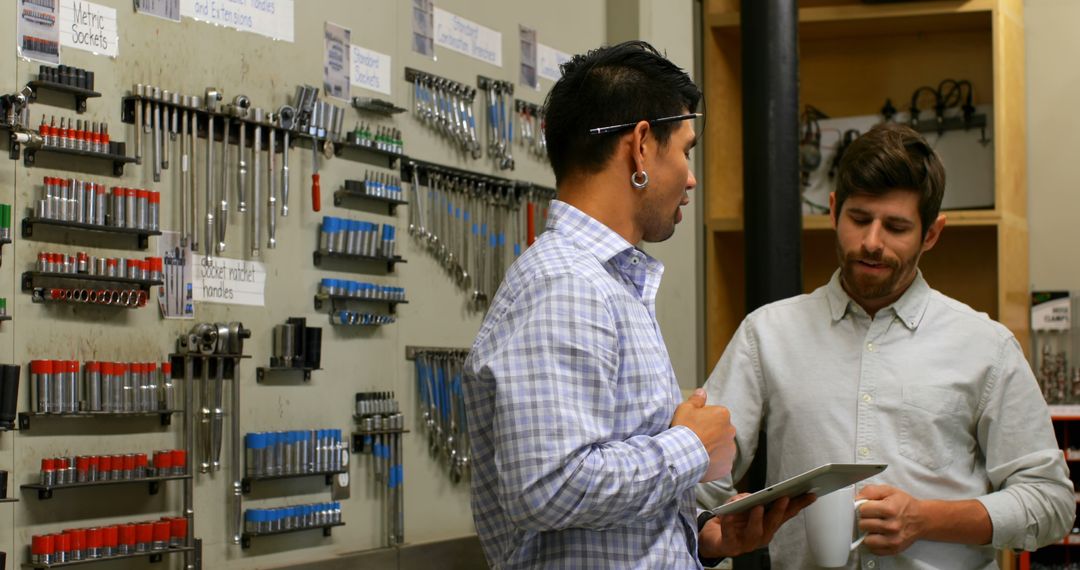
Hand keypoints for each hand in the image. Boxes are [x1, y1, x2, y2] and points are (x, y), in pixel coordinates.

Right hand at [671, 389, 735, 474]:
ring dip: (713, 448)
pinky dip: (713, 463)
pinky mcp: (727, 465)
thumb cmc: (684, 430)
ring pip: (722, 447)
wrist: (681, 456)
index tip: (693, 425)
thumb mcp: (685, 409)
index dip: (703, 420)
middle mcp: (731, 431)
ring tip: (697, 452)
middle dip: (711, 434)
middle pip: (721, 431)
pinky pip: (721, 462)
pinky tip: (701, 462)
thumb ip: (696, 399)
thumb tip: (702, 392)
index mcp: (723, 415)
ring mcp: (730, 450)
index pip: (715, 415)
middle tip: (695, 438)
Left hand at [699, 493, 815, 558]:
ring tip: (758, 506)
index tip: (811, 494)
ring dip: (758, 519)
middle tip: (785, 497)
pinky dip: (729, 523)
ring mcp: (746, 543)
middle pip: (774, 523)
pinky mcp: (730, 545)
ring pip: (756, 532)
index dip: (799, 505)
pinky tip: (728, 513)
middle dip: (780, 510)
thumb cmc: (732, 520)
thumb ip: (750, 499)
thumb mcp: (742, 505)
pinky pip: (730, 533)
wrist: (713, 538)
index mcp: (768, 525)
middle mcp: (761, 536)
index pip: (787, 514)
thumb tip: (754, 497)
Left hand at [856, 484, 925, 555]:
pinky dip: (874, 543)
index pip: (862, 510)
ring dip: (869, 533)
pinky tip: (879, 535)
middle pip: (863, 525)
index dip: (864, 507)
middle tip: (873, 517)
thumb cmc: (904, 504)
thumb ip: (870, 491)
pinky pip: (874, 550)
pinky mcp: (894, 549)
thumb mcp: (888, 490)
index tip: (869, 507)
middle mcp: (892, 526)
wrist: (921, 519)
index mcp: (890, 509)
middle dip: (865, 519)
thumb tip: (856, 499)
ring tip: (876, 526)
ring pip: (866, 539)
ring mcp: (894, 540)